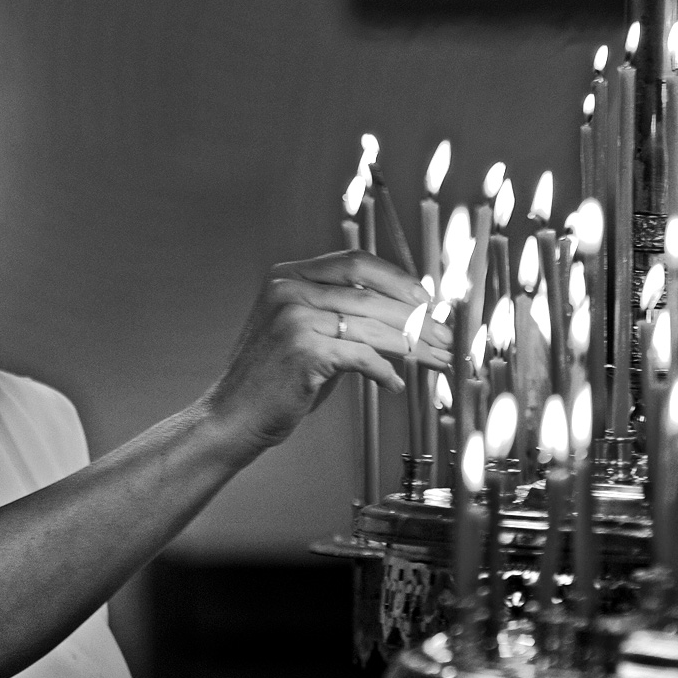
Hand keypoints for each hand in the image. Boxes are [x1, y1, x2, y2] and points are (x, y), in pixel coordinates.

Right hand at [200, 252, 453, 452]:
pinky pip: (361, 357)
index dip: (397, 279)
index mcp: (288, 275)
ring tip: (436, 360)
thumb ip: (341, 314)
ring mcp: (293, 318)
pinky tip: (396, 384)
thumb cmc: (275, 379)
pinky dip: (385, 372)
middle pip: (370, 294)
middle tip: (445, 336)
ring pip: (372, 325)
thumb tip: (401, 313)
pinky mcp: (303, 351)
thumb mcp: (303, 331)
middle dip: (416, 316)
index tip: (427, 300)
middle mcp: (289, 289)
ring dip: (413, 346)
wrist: (232, 416)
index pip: (355, 261)